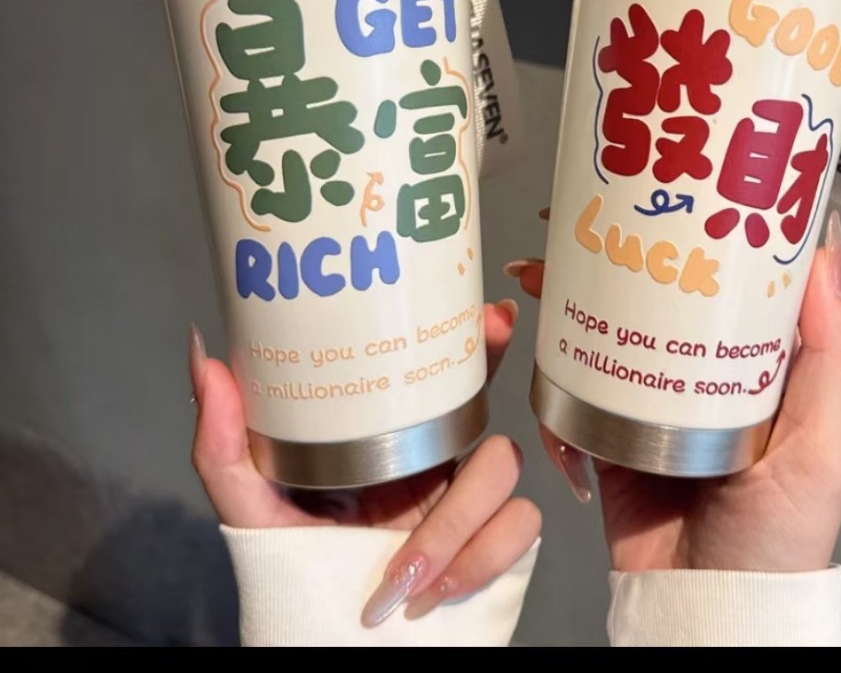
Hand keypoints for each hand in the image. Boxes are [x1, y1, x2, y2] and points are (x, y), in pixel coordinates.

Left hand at [188, 299, 539, 624]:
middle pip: (485, 399)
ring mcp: (473, 504)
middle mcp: (439, 463)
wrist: (319, 642)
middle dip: (493, 383)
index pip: (443, 377)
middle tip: (483, 365)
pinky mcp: (496, 548)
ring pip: (505, 469)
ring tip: (405, 567)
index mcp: (395, 441)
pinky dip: (480, 558)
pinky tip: (435, 590)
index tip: (485, 314)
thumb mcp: (250, 502)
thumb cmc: (291, 573)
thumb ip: (223, 441)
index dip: (473, 341)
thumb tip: (204, 354)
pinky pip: (521, 527)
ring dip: (457, 520)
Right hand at [511, 209, 840, 573]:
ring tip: (543, 277)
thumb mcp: (824, 446)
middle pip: (658, 295)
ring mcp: (652, 402)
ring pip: (608, 330)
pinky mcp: (610, 433)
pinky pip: (573, 390)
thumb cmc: (779, 543)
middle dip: (615, 255)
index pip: (735, 282)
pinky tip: (544, 361)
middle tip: (581, 225)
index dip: (708, 231)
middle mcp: (703, 375)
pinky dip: (552, 377)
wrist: (707, 611)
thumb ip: (832, 357)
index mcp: (758, 368)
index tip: (680, 188)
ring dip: (568, 299)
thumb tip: (825, 260)